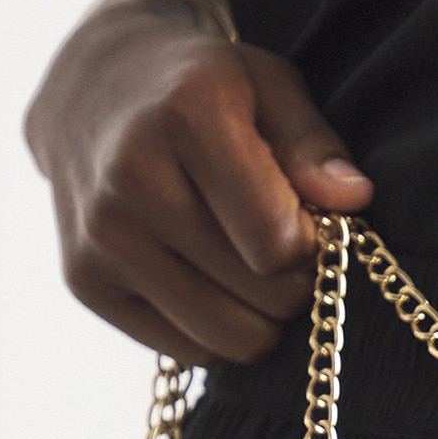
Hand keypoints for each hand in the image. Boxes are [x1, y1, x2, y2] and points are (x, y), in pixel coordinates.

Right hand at [24, 0, 373, 364]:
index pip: (281, 244)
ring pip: (231, 340)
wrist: (91, 90)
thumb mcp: (268, 87)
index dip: (311, 245)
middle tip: (279, 247)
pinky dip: (213, 330)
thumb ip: (314, 145)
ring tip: (245, 266)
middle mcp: (131, 178)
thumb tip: (353, 200)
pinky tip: (202, 276)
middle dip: (291, 282)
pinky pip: (191, 352)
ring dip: (258, 316)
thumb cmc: (204, 93)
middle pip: (265, 297)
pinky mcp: (84, 283)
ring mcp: (100, 236)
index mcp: (188, 116)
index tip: (304, 222)